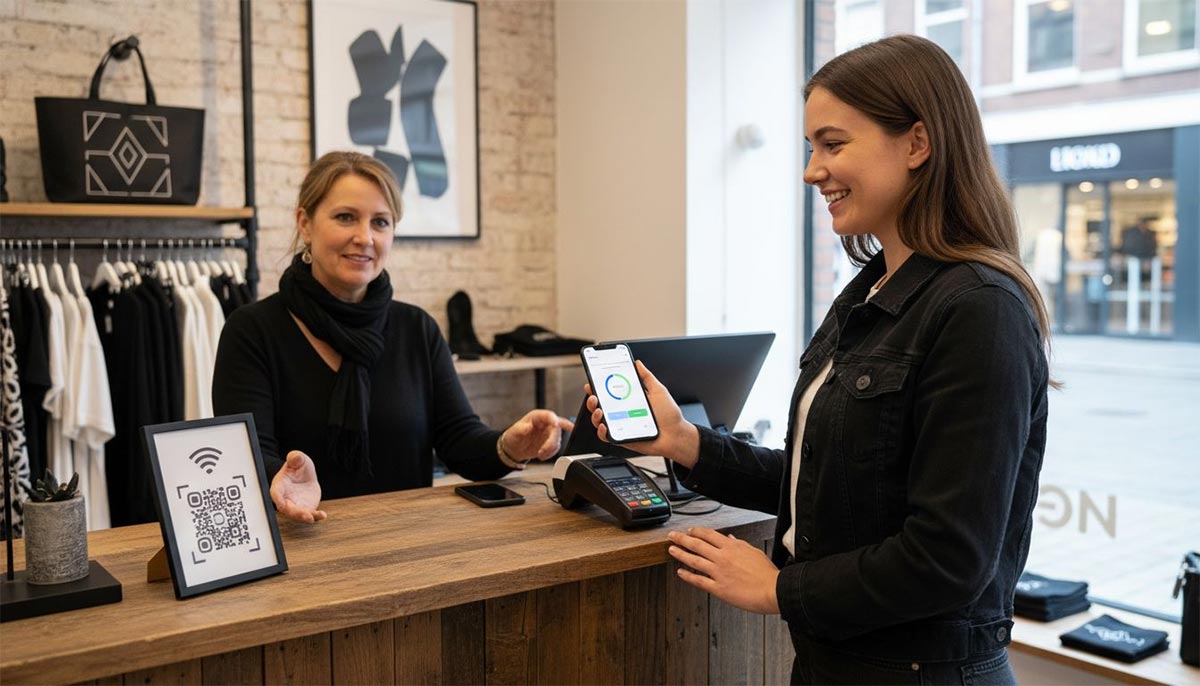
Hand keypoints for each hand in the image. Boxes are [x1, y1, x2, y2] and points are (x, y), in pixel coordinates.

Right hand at [270, 451, 326, 522]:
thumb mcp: (297, 459)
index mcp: (279, 485)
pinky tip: (323, 515)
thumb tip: (296, 457)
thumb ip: (295, 457)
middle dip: (295, 513)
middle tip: (305, 515)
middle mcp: (285, 498)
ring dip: (304, 517)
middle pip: (287, 508)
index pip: (276, 493)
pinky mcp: (305, 509)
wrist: (305, 477)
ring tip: (312, 517)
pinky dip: (316, 517)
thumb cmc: (297, 468)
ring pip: (297, 515)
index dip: (277, 499)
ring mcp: (295, 506)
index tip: (281, 505)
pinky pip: (309, 515)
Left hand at [502, 410, 574, 461]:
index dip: (554, 419)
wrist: (514, 449)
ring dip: (550, 449)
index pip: (549, 415)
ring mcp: (549, 432)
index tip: (556, 425)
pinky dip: (550, 453)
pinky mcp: (551, 441)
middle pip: (556, 428)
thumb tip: (528, 426)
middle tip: (543, 450)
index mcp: (536, 417)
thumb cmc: (513, 437)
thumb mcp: (514, 433)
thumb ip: (520, 429)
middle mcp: (545, 422)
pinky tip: (541, 456)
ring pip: (558, 438)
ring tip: (539, 454)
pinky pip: (556, 447)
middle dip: (552, 441)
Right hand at [585, 360, 699, 467]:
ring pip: (599, 420)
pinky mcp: (622, 438)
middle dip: (591, 399)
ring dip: (594, 414)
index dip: (598, 386)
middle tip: (594, 395)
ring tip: (599, 409)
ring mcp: (620, 425)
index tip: (592, 379)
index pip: (609, 392)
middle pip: (599, 405)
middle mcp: (622, 412)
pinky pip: (606, 436)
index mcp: (629, 400)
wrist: (676, 435)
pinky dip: (601, 431)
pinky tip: (604, 425)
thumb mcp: (658, 391)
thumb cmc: (669, 415)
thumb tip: (637, 363)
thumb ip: (646, 377)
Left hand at [667, 527, 779, 614]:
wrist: (772, 590)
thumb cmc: (766, 573)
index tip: (689, 531)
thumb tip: (729, 538)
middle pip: (697, 544)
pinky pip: (698, 581)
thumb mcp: (753, 552)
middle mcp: (722, 558)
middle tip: (672, 536)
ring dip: (680, 554)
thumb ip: (739, 544)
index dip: (696, 531)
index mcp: (731, 547)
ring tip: (671, 550)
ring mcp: (718, 573)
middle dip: (682, 539)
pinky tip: (680, 572)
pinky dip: (687, 576)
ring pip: (694, 560)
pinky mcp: (718, 588)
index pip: (708, 534)